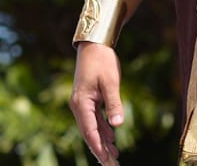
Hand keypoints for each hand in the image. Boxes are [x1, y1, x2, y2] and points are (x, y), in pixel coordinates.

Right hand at [70, 42, 122, 163]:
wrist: (94, 44)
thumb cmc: (102, 61)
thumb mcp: (111, 82)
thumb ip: (114, 104)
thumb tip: (117, 126)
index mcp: (81, 103)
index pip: (89, 131)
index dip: (98, 148)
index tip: (106, 161)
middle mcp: (79, 106)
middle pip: (89, 133)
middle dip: (100, 149)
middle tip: (111, 164)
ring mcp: (83, 103)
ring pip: (92, 127)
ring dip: (103, 141)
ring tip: (114, 156)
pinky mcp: (88, 99)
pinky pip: (95, 119)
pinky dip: (103, 130)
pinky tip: (111, 138)